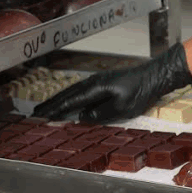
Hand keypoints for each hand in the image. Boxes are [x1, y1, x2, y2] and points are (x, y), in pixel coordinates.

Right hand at [32, 43, 191, 122]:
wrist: (155, 75)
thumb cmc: (141, 91)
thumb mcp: (122, 107)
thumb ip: (100, 113)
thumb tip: (82, 116)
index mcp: (96, 88)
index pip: (70, 101)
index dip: (55, 109)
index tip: (42, 116)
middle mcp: (94, 82)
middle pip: (68, 94)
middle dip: (51, 104)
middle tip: (36, 113)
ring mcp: (98, 80)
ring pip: (73, 91)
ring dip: (59, 100)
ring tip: (47, 108)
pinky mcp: (104, 82)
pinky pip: (81, 90)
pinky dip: (70, 97)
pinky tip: (69, 102)